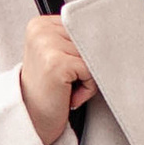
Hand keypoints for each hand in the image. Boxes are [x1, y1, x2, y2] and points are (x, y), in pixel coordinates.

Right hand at [19, 15, 96, 144]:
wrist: (34, 120)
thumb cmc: (50, 90)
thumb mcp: (60, 55)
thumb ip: (77, 39)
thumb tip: (110, 33)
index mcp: (41, 24)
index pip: (83, 24)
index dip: (84, 49)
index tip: (70, 66)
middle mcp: (41, 31)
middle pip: (89, 38)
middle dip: (86, 63)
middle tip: (67, 80)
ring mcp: (46, 45)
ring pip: (92, 54)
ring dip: (88, 76)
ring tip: (67, 87)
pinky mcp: (56, 63)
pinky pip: (91, 70)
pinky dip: (88, 87)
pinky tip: (69, 94)